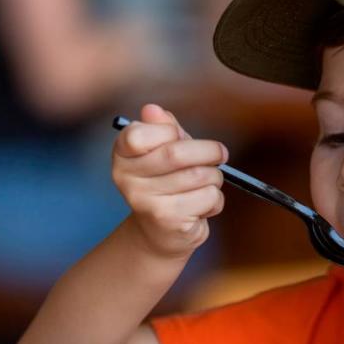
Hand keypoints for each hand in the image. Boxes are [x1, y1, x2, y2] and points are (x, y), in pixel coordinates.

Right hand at [112, 104, 227, 257]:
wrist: (160, 233)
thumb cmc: (168, 182)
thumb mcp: (164, 151)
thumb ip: (164, 128)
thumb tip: (153, 109)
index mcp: (122, 154)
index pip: (140, 133)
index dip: (170, 132)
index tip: (181, 137)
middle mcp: (127, 178)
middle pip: (177, 153)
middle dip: (209, 151)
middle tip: (221, 154)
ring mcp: (145, 201)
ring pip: (199, 176)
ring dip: (215, 178)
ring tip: (207, 185)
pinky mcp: (168, 220)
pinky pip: (209, 197)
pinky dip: (215, 200)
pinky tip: (202, 206)